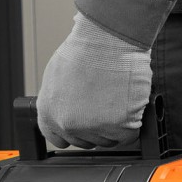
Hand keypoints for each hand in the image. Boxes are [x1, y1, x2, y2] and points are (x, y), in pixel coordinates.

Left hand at [36, 13, 151, 148]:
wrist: (108, 39)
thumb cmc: (86, 49)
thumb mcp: (57, 77)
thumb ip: (59, 102)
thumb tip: (67, 112)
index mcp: (49, 113)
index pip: (58, 138)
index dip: (72, 132)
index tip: (81, 126)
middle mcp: (69, 124)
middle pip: (85, 141)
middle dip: (94, 127)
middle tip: (104, 106)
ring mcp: (94, 128)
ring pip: (107, 140)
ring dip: (114, 126)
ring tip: (116, 99)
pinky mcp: (120, 128)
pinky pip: (128, 136)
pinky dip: (132, 123)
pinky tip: (127, 104)